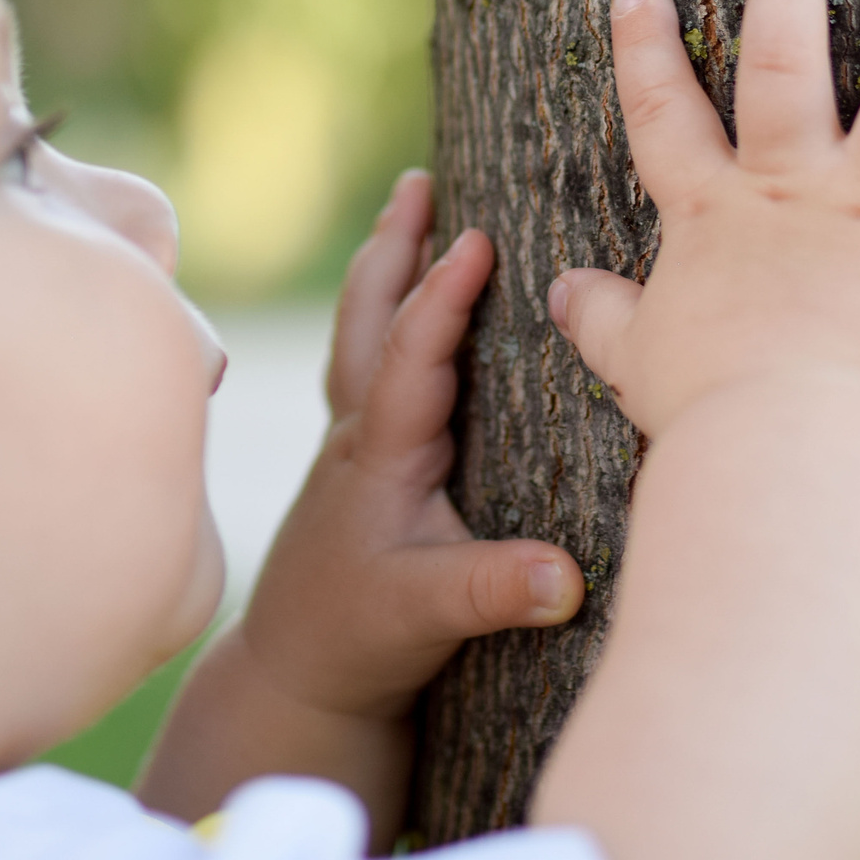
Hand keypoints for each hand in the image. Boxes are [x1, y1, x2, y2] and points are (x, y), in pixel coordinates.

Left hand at [235, 172, 584, 722]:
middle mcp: (360, 434)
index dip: (441, 296)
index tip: (475, 236)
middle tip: (418, 181)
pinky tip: (403, 305)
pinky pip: (369, 364)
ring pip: (362, 332)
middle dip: (395, 247)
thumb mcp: (432, 614)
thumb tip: (568, 577)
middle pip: (369, 318)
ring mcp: (352, 444)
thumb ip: (496, 591)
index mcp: (381, 451)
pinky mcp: (357, 463)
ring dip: (384, 266)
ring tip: (407, 207)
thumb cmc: (358, 640)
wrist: (292, 678)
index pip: (410, 354)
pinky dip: (385, 315)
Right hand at [549, 0, 859, 442]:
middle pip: (782, 74)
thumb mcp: (636, 360)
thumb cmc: (705, 408)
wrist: (780, 441)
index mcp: (714, 216)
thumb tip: (560, 292)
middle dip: (786, 9)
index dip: (645, 52)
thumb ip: (603, 318)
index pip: (663, 117)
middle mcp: (791, 191)